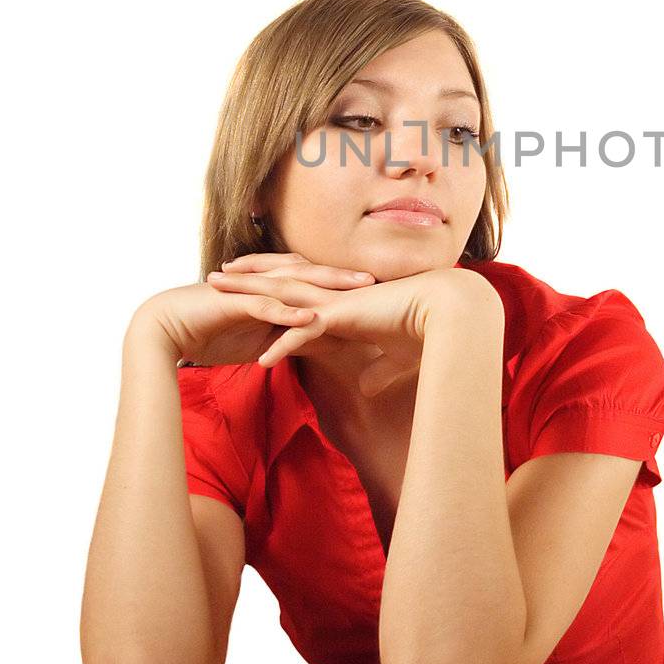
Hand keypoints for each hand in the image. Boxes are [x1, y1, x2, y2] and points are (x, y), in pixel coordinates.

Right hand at [134, 263, 375, 366]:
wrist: (166, 330)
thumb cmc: (210, 332)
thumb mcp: (260, 340)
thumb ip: (291, 339)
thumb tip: (323, 345)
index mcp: (271, 290)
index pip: (314, 284)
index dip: (343, 286)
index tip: (376, 291)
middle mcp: (263, 284)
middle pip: (309, 276)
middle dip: (342, 277)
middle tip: (375, 281)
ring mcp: (248, 291)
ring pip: (291, 285)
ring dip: (322, 286)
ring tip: (352, 291)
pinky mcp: (232, 303)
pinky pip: (262, 306)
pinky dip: (285, 312)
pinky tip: (307, 319)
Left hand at [205, 254, 493, 396]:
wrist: (449, 314)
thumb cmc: (429, 333)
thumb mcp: (397, 358)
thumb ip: (379, 370)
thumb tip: (370, 387)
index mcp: (342, 302)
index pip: (297, 294)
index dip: (270, 290)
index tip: (246, 290)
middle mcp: (333, 298)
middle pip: (279, 286)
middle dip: (246, 281)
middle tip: (214, 277)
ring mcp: (336, 305)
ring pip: (280, 299)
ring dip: (246, 299)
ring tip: (214, 295)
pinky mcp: (344, 318)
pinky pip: (305, 334)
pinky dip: (282, 348)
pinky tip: (261, 363)